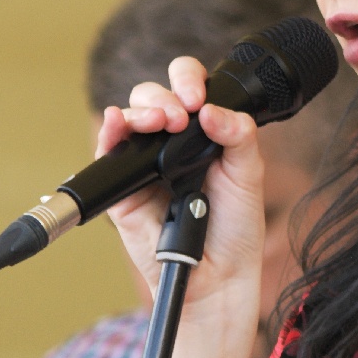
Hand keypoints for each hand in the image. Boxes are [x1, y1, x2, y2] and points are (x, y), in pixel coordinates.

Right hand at [101, 56, 266, 311]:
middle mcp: (172, 143)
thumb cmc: (235, 227)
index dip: (190, 81)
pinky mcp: (123, 189)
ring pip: (130, 118)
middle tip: (181, 116)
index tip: (200, 100)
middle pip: (154, 97)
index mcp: (204, 133)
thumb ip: (239, 136)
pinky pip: (108, 153)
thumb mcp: (249, 174)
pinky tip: (116, 122)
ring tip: (159, 122)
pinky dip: (109, 131)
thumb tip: (211, 110)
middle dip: (165, 96)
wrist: (218, 276)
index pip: (190, 89)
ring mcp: (145, 164)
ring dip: (141, 111)